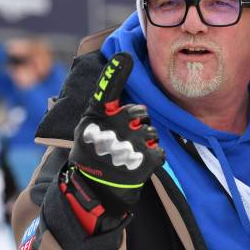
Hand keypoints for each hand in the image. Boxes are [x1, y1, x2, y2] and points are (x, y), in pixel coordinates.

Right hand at [62, 52, 164, 233]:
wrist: (95, 192)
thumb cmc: (94, 153)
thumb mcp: (89, 127)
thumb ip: (103, 104)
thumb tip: (119, 68)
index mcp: (95, 118)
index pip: (105, 92)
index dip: (115, 74)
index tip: (124, 57)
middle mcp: (111, 129)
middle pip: (141, 112)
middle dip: (139, 122)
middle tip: (127, 135)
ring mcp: (128, 146)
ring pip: (152, 132)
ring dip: (146, 142)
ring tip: (130, 154)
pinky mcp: (144, 163)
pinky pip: (160, 151)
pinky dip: (153, 158)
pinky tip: (139, 164)